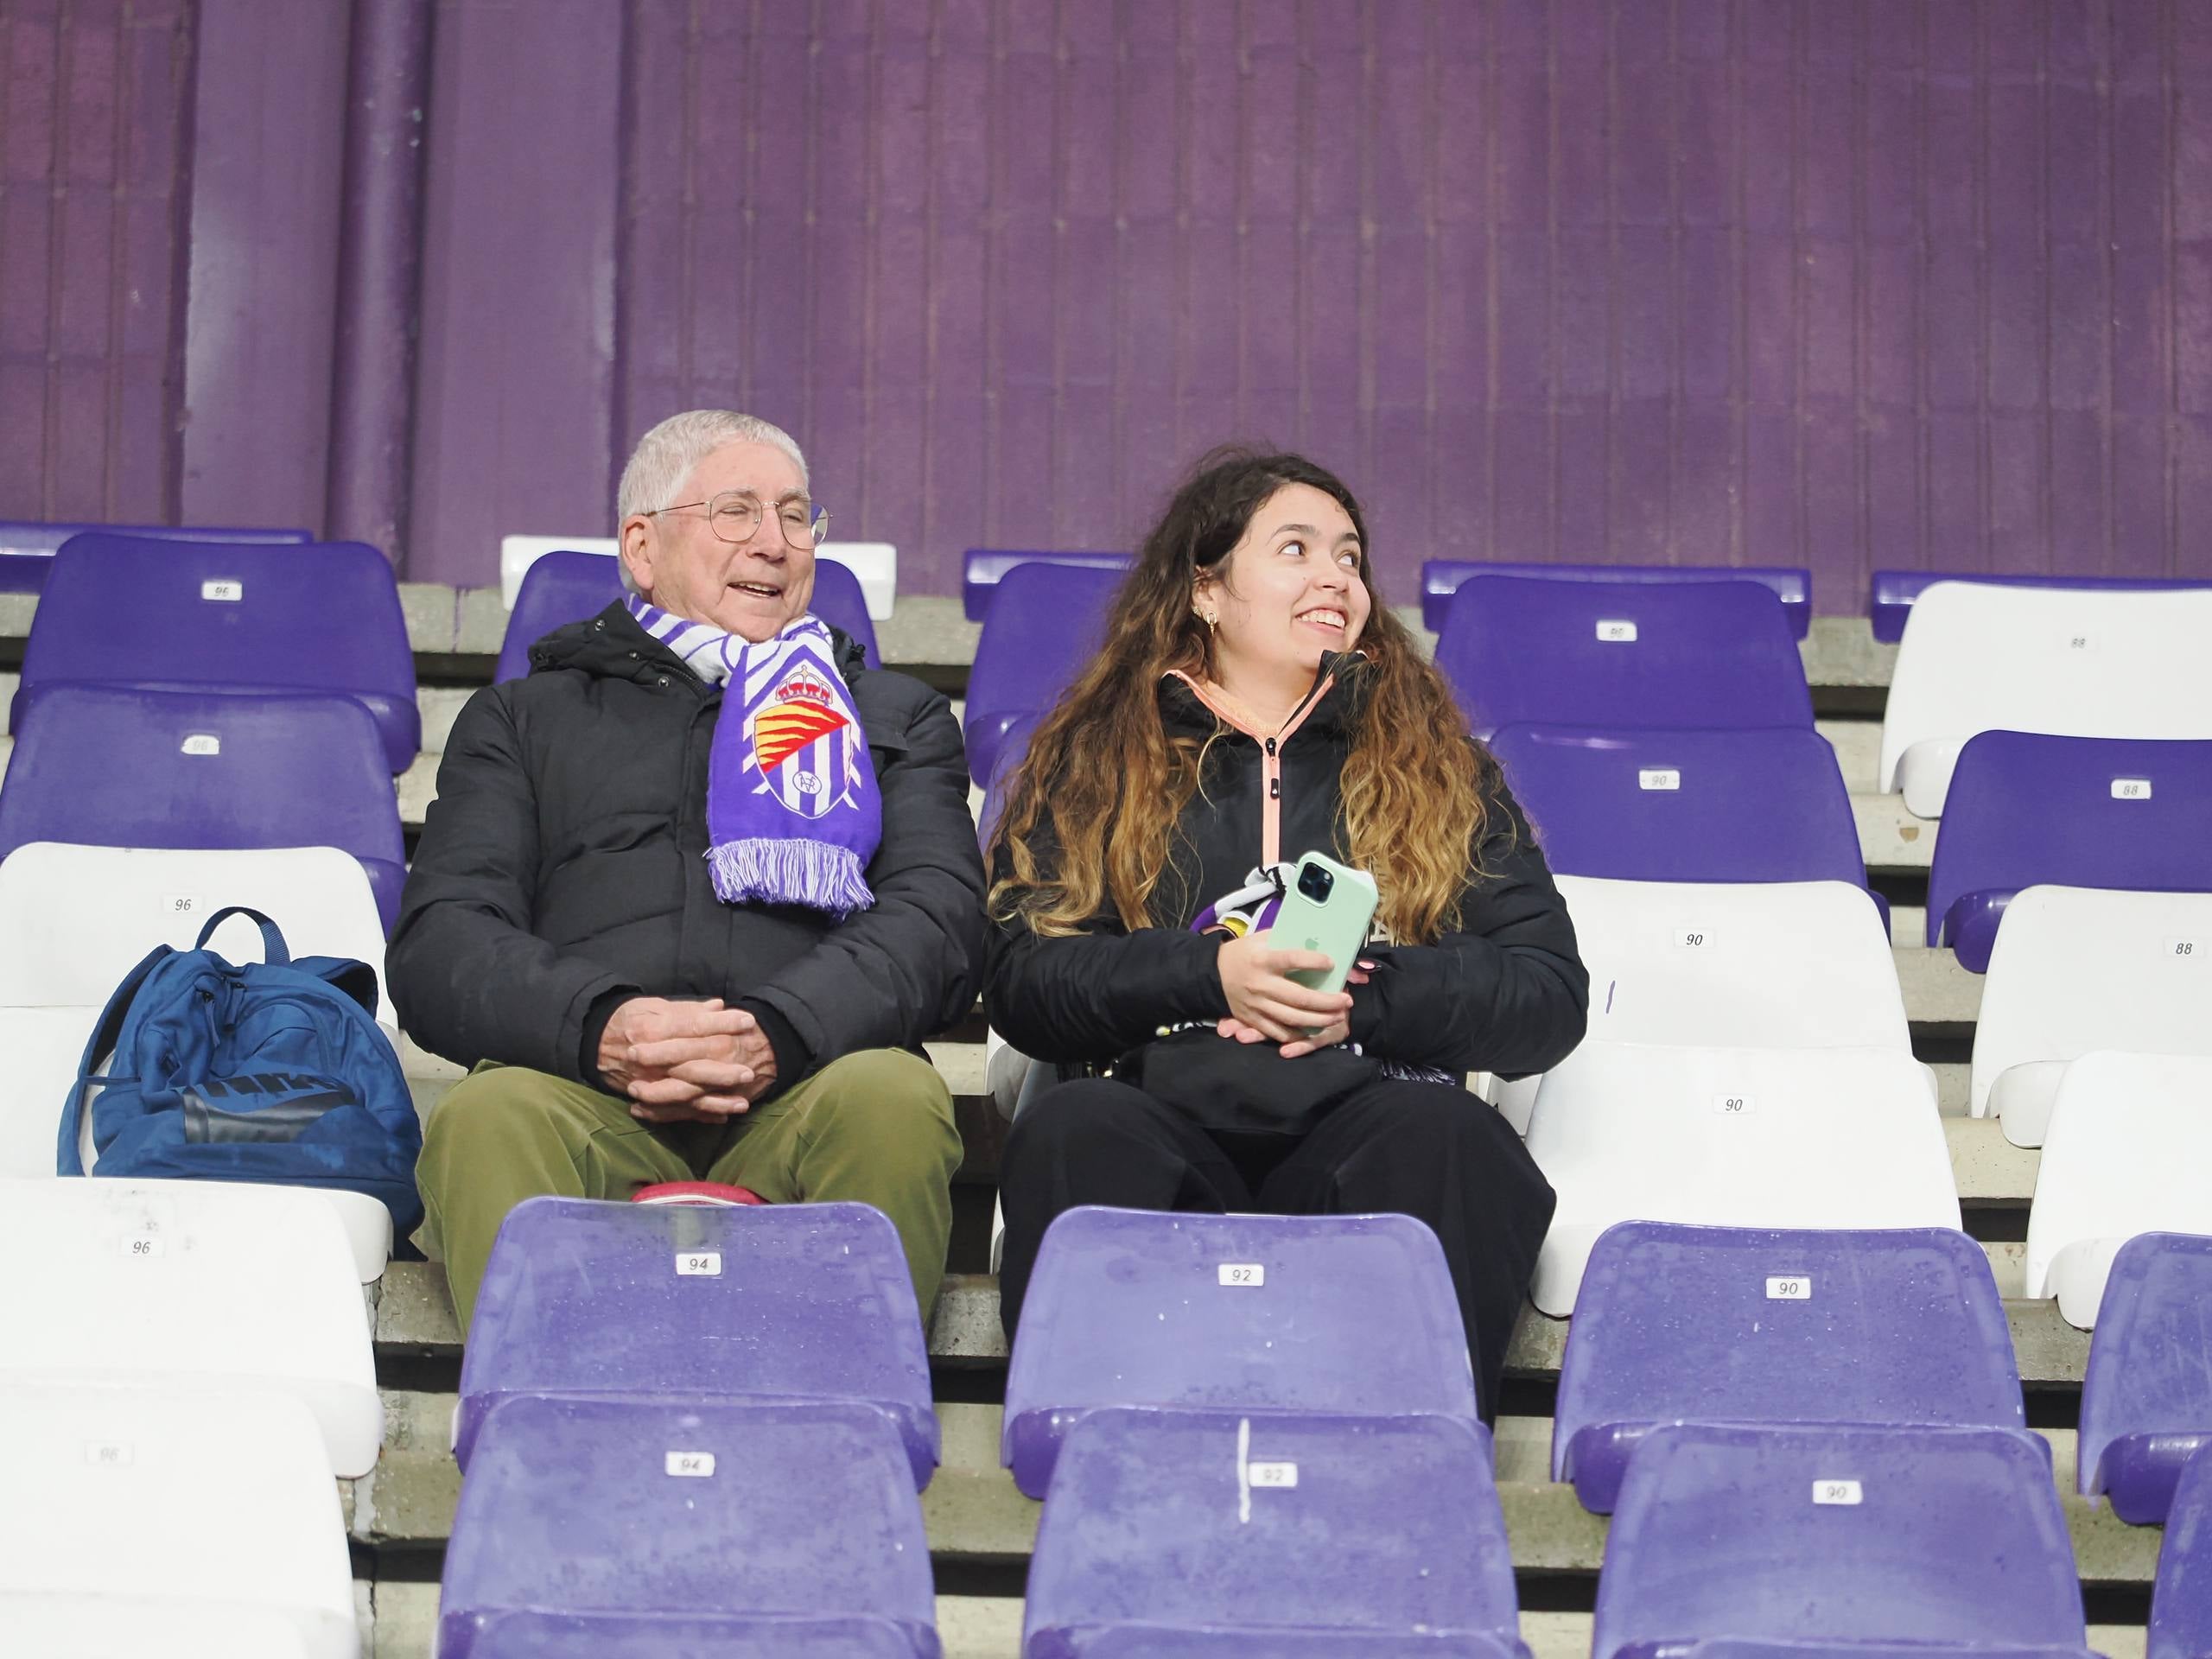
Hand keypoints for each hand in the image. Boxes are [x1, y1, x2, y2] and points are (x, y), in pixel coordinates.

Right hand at [596, 997, 777, 1121]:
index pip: (692, 1027)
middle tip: (749, 1072)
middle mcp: (650, 1060)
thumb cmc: (628, 1019)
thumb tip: (719, 1006)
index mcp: (652, 1030)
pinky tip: (722, 1117)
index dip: (721, 1024)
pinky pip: (674, 1111)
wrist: (594, 1042)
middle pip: (690, 1067)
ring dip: (715, 1101)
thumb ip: (686, 1010)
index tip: (748, 1022)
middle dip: (721, 1072)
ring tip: (743, 1104)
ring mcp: (648, 1082)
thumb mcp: (652, 1006)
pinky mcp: (646, 1098)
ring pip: (685, 1095)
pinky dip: (698, 1115)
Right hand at [1217, 951, 1374, 1057]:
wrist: (1212, 974)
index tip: (1331, 963)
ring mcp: (1256, 1005)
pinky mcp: (1252, 1020)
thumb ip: (1287, 940)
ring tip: (1338, 1017)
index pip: (1291, 959)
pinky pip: (1278, 1032)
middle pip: (1298, 997)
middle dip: (1326, 1002)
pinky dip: (1298, 1034)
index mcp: (1262, 959)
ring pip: (1292, 1018)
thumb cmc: (1244, 953)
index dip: (1313, 961)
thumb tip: (1320, 940)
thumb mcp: (1262, 939)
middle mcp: (1260, 984)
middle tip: (1346, 1000)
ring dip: (1319, 1020)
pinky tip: (1315, 1030)